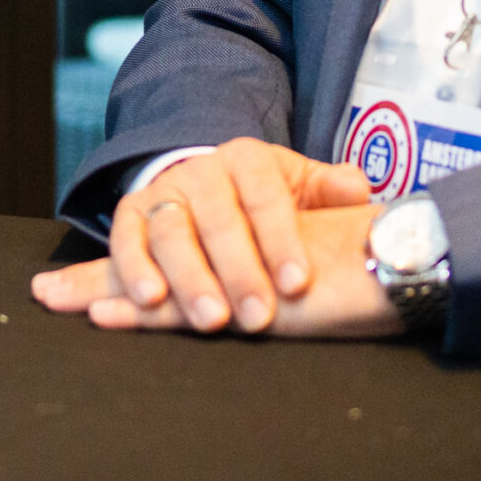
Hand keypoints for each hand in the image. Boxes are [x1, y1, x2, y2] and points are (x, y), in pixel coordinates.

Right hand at [29, 139, 368, 332]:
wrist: (209, 190)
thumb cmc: (266, 203)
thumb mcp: (302, 188)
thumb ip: (330, 189)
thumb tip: (355, 188)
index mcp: (248, 160)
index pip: (265, 196)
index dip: (282, 240)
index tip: (298, 285)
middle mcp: (200, 171)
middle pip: (218, 219)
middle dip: (239, 271)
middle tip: (258, 318)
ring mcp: (162, 193)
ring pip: (171, 233)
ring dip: (189, 279)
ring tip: (210, 320)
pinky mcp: (130, 217)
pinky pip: (125, 241)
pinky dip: (133, 270)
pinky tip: (148, 303)